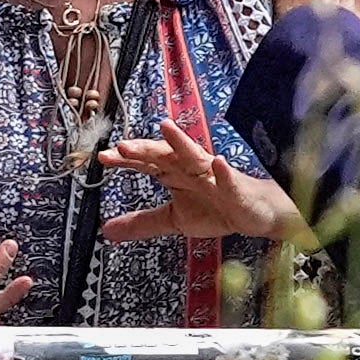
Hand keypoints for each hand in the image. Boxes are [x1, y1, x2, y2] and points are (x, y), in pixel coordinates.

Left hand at [97, 129, 283, 252]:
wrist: (256, 215)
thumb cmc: (216, 209)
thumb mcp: (174, 220)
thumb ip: (142, 222)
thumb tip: (106, 230)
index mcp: (176, 174)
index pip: (147, 163)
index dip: (126, 160)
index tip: (103, 157)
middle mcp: (193, 169)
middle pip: (166, 154)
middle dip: (145, 149)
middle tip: (123, 146)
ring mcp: (215, 176)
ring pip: (196, 157)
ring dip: (181, 143)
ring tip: (165, 128)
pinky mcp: (237, 189)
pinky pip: (229, 180)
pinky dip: (223, 172)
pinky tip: (217, 162)